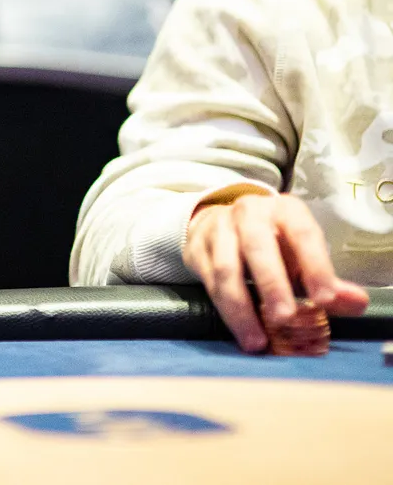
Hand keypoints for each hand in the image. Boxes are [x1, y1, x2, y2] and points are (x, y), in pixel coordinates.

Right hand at [183, 193, 369, 352]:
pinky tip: (242, 332)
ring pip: (226, 268)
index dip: (315, 266)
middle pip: (257, 246)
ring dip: (241, 307)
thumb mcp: (302, 255)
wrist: (221, 223)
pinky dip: (226, 311)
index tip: (326, 300)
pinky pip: (209, 283)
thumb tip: (355, 303)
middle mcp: (248, 213)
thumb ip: (328, 281)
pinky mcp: (196, 249)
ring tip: (258, 340)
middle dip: (271, 284)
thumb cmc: (273, 244)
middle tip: (285, 318)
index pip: (302, 234)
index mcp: (284, 211)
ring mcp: (218, 229)